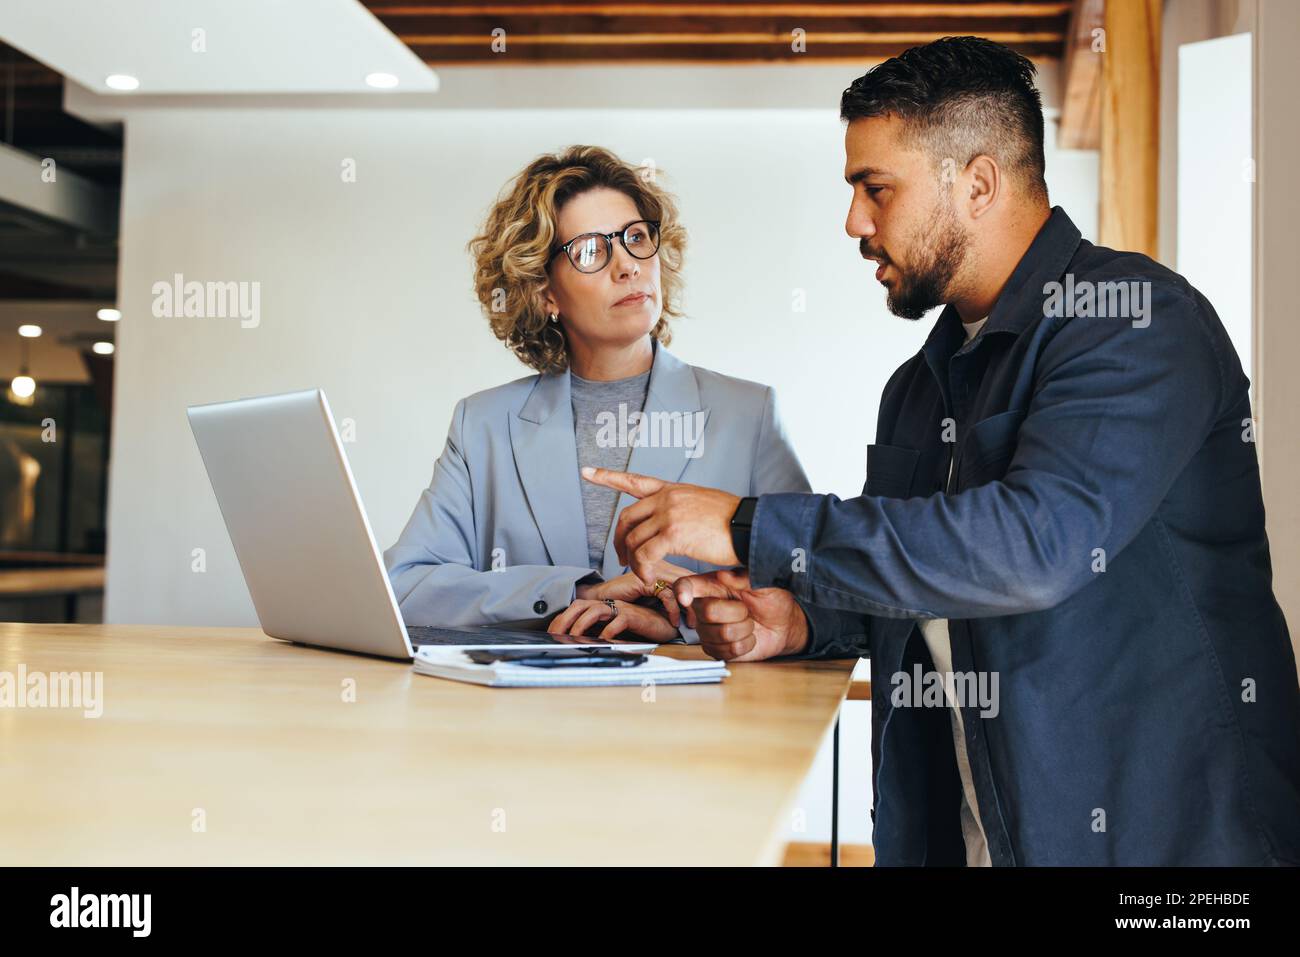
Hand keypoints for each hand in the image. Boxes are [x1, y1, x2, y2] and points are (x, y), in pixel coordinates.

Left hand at [546, 598, 679, 642]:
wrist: (666, 626)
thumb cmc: (640, 630)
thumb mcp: (614, 632)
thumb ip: (598, 634)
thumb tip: (576, 646)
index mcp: (602, 607)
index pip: (575, 608)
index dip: (560, 620)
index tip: (549, 634)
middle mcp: (609, 605)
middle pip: (580, 606)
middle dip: (564, 620)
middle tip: (555, 637)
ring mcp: (622, 609)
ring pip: (595, 610)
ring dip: (581, 625)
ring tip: (574, 639)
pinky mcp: (635, 615)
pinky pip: (619, 620)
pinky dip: (608, 631)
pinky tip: (602, 641)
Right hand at [575, 561, 692, 627]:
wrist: (600, 599)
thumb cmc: (628, 602)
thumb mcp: (657, 600)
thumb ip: (674, 599)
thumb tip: (696, 612)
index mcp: (668, 567)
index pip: (693, 577)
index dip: (702, 595)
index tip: (706, 614)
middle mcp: (662, 566)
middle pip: (691, 580)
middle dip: (699, 602)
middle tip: (702, 621)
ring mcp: (653, 570)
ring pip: (682, 587)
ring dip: (688, 609)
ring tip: (690, 624)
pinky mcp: (644, 579)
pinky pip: (666, 594)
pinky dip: (673, 610)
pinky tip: (673, 622)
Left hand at [581, 466, 740, 584]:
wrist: (752, 526)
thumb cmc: (733, 523)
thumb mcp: (702, 506)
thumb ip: (680, 512)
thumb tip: (670, 530)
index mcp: (672, 490)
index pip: (634, 480)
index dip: (607, 477)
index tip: (586, 472)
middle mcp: (667, 498)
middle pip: (626, 518)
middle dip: (618, 541)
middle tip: (622, 559)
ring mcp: (669, 513)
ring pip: (633, 539)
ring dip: (632, 562)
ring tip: (643, 575)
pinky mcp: (674, 533)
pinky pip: (645, 554)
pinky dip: (643, 570)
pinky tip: (650, 578)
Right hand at [674, 568, 808, 660]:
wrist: (784, 623)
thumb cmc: (771, 599)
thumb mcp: (761, 582)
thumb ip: (743, 578)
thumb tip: (724, 575)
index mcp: (711, 586)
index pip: (685, 585)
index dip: (681, 591)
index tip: (686, 598)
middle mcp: (704, 608)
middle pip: (707, 612)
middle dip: (737, 612)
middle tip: (746, 610)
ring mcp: (708, 630)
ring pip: (721, 634)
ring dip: (744, 629)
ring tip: (749, 623)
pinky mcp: (716, 649)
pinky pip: (727, 651)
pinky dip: (746, 644)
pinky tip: (748, 637)